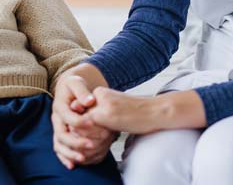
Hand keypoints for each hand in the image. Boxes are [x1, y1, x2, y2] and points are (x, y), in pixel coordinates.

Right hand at [52, 74, 97, 168]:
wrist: (68, 88)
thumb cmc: (75, 85)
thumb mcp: (77, 82)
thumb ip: (83, 91)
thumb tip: (89, 101)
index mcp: (59, 106)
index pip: (67, 116)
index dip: (79, 121)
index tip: (92, 123)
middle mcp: (56, 119)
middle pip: (61, 134)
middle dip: (76, 142)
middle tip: (91, 145)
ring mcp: (57, 128)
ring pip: (59, 144)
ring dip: (70, 153)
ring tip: (82, 158)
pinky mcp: (61, 135)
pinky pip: (59, 149)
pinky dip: (65, 158)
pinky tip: (72, 165)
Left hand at [85, 88, 206, 133]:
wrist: (154, 111)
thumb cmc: (135, 113)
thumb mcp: (114, 109)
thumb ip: (98, 112)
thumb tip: (78, 123)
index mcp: (99, 92)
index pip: (79, 109)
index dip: (82, 124)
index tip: (93, 132)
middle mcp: (98, 94)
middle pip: (78, 115)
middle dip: (81, 130)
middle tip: (94, 138)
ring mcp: (101, 103)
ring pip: (80, 122)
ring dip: (85, 135)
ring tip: (98, 140)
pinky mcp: (106, 114)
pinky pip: (89, 127)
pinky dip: (92, 137)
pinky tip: (105, 138)